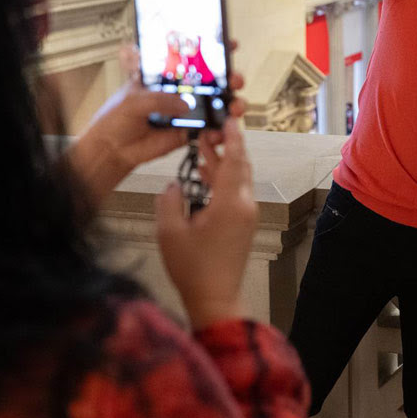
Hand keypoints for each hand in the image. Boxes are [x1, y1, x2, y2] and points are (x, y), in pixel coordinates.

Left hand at [66, 43, 246, 206]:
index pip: (192, 58)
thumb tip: (185, 105)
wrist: (112, 149)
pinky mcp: (189, 131)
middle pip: (213, 81)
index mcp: (166, 76)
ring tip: (235, 106)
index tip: (228, 44)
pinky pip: (210, 129)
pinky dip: (220, 130)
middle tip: (234, 80)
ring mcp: (187, 111)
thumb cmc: (116, 118)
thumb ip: (160, 99)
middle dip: (230, 78)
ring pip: (217, 104)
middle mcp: (180, 91)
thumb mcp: (134, 100)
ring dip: (232, 103)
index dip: (211, 50)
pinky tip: (222, 129)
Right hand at [156, 119, 257, 329]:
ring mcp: (247, 215)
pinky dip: (222, 181)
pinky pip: (235, 193)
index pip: (235, 160)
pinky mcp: (243, 225)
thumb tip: (174, 183)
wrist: (215, 298)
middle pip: (240, 167)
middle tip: (208, 129)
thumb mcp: (170, 231)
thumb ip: (170, 200)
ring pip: (237, 180)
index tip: (229, 118)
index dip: (232, 138)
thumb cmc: (192, 267)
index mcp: (231, 203)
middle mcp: (245, 205)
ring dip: (221, 164)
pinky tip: (204, 175)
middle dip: (225, 146)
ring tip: (202, 148)